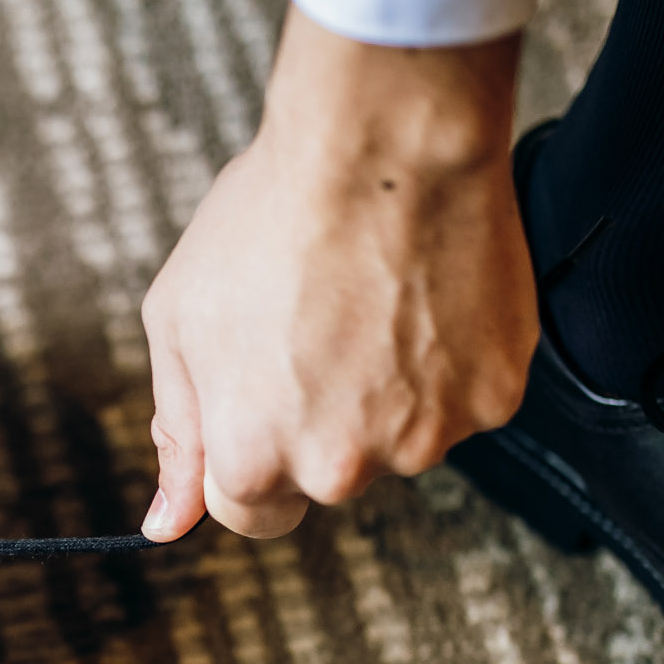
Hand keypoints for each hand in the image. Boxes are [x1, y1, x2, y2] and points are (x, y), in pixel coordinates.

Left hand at [141, 8, 535, 539]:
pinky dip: (448, 362)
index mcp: (253, 460)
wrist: (384, 143)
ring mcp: (426, 438)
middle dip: (319, 421)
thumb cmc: (271, 217)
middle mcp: (342, 468)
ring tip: (373, 300)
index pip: (250, 513)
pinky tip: (425, 297)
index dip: (251, 451)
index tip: (266, 399)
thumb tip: (169, 521)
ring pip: (400, 440)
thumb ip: (178, 429)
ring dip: (388, 392)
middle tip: (320, 324)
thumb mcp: (179, 320)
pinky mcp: (494, 398)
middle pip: (328, 477)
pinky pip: (463, 400)